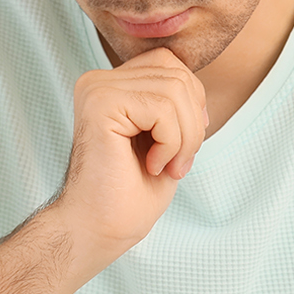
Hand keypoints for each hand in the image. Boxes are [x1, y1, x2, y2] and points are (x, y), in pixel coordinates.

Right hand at [50, 47, 206, 261]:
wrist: (98, 230)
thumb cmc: (130, 195)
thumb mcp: (165, 138)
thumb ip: (175, 103)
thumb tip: (197, 84)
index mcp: (111, 84)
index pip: (170, 63)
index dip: (191, 103)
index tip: (182, 146)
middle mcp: (98, 80)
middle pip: (176, 73)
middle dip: (193, 124)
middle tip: (177, 164)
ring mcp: (96, 88)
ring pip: (175, 89)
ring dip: (185, 138)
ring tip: (166, 167)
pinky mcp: (100, 103)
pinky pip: (162, 108)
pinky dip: (171, 143)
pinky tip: (152, 166)